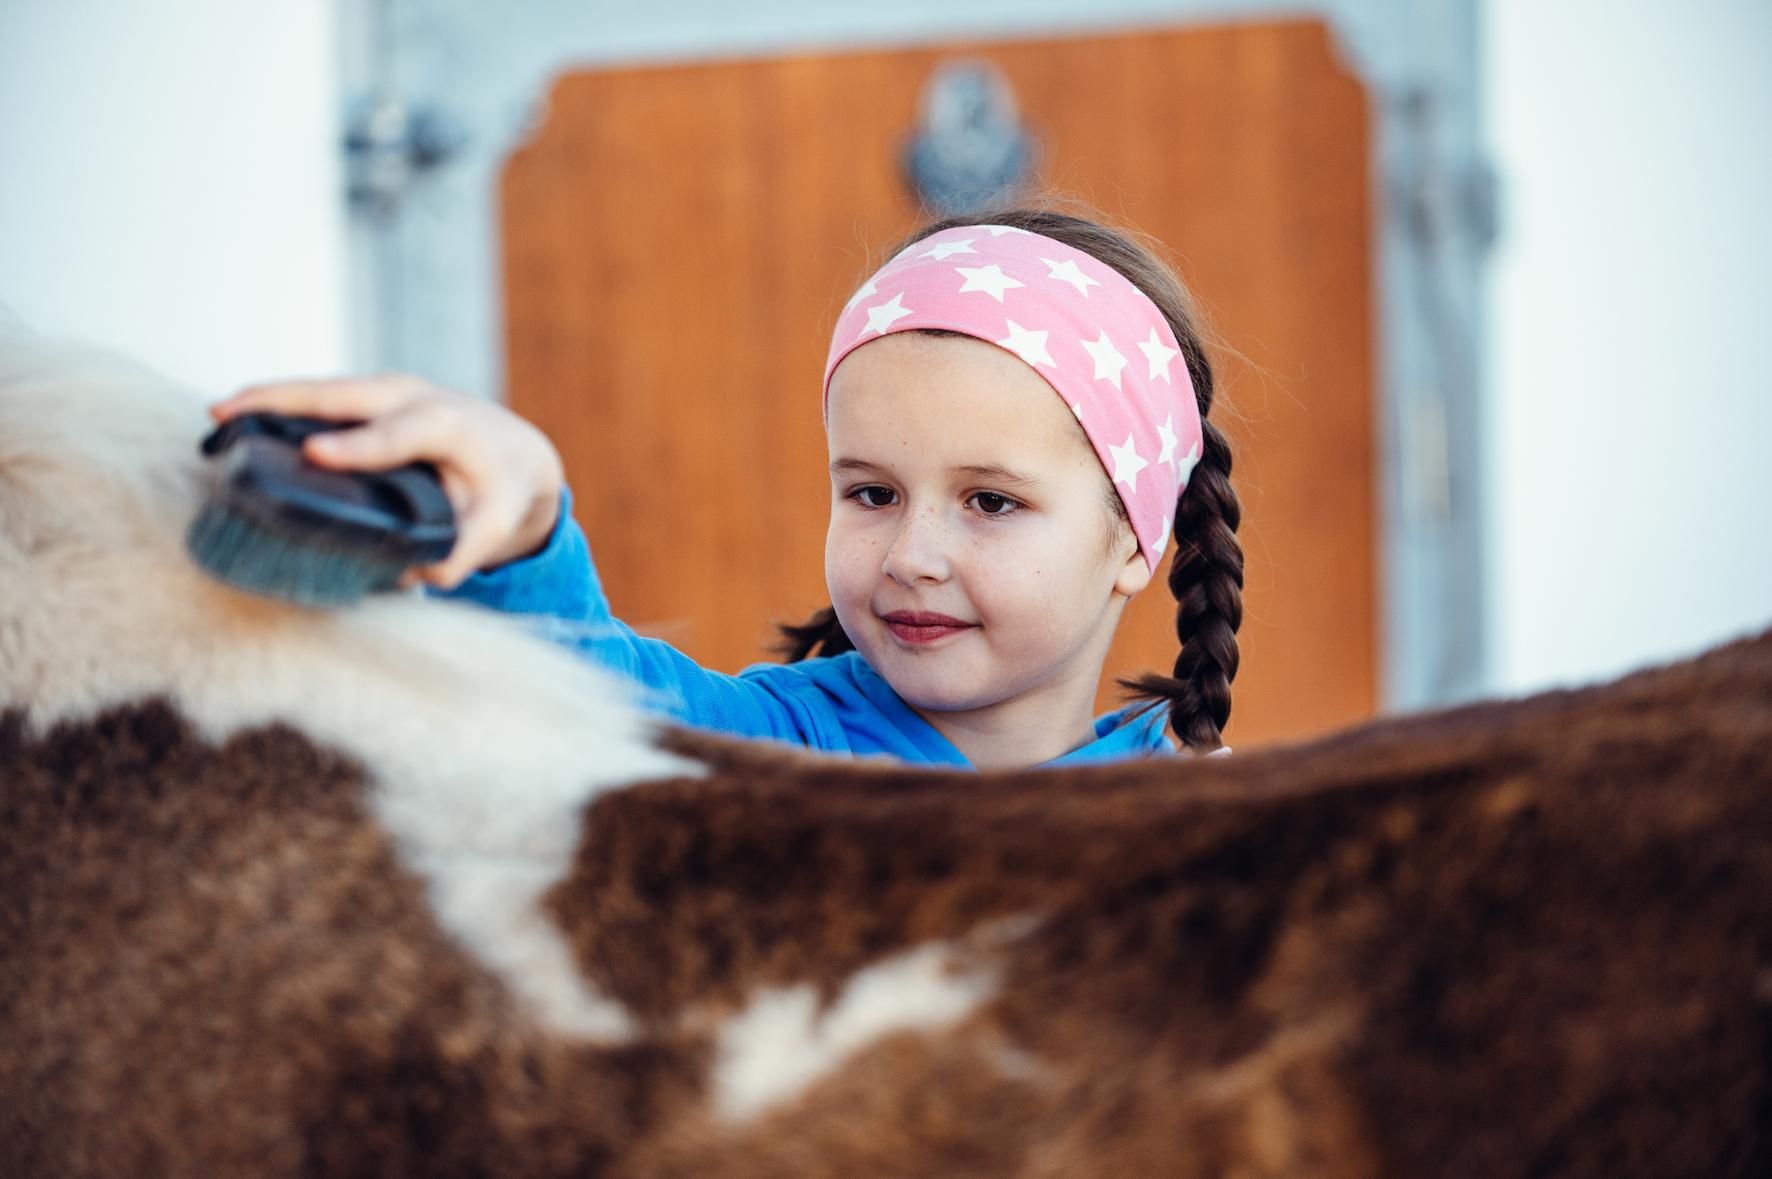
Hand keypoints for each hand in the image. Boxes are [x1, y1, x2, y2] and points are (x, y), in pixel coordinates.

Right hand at [209, 375, 564, 588]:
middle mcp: (413, 398)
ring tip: (218, 416)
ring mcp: (387, 393)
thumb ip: (465, 551)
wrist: (514, 450)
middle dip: (284, 400)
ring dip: (270, 398)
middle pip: (342, 393)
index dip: (358, 445)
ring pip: (322, 391)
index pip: (399, 434)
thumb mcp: (498, 523)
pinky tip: (241, 420)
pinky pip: (321, 399)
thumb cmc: (500, 488)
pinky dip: (281, 404)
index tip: (315, 453)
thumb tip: (421, 574)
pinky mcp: (369, 400)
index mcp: (447, 428)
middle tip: (227, 413)